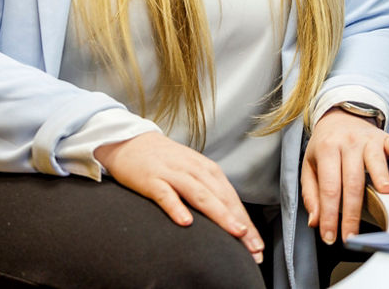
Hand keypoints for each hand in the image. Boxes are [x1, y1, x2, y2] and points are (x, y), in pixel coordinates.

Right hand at [94, 131, 263, 263]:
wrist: (131, 141)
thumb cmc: (166, 162)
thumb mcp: (192, 172)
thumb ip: (209, 192)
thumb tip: (231, 218)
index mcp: (207, 170)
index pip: (231, 199)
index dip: (246, 222)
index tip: (257, 246)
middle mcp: (194, 170)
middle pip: (221, 198)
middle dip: (240, 223)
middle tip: (253, 247)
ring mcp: (173, 174)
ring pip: (200, 195)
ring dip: (219, 214)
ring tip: (234, 232)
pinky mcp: (152, 179)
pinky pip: (166, 195)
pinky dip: (176, 207)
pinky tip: (185, 222)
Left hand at [301, 108, 388, 244]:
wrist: (339, 116)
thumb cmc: (325, 145)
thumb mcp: (310, 166)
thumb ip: (311, 194)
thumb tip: (315, 221)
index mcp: (326, 151)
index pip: (329, 188)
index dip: (330, 215)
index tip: (331, 236)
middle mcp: (348, 144)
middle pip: (352, 182)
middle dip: (353, 212)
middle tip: (352, 234)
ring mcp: (367, 140)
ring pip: (375, 161)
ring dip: (381, 177)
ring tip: (385, 196)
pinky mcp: (384, 137)